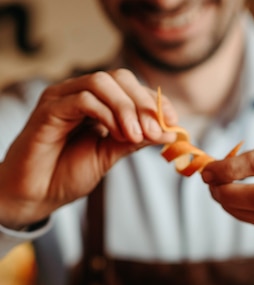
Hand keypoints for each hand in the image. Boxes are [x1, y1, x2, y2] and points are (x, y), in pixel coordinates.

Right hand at [0, 70, 176, 228]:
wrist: (36, 195)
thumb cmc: (66, 175)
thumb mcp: (108, 156)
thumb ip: (133, 141)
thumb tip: (168, 132)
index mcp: (96, 105)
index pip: (131, 88)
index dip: (155, 102)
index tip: (175, 122)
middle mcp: (79, 94)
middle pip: (119, 77)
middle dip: (144, 103)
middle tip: (157, 131)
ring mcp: (63, 98)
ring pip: (102, 82)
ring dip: (127, 108)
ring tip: (138, 136)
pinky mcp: (49, 109)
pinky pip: (83, 99)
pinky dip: (106, 113)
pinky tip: (118, 134)